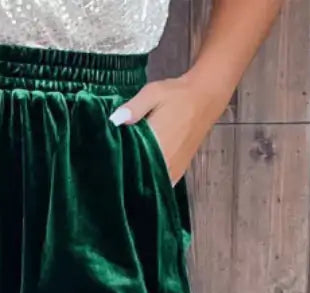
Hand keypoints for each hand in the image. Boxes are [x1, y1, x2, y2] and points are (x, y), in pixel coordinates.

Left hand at [109, 71, 228, 183]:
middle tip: (109, 170)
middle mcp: (166, 160)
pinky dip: (152, 183)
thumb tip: (114, 120)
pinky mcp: (179, 171)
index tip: (104, 163)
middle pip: (139, 177)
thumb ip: (134, 107)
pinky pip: (162, 184)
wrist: (205, 98)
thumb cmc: (177, 94)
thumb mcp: (153, 92)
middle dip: (125, 175)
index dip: (116, 164)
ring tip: (123, 175)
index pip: (130, 161)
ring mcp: (174, 168)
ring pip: (151, 183)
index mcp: (156, 141)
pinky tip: (141, 179)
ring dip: (138, 181)